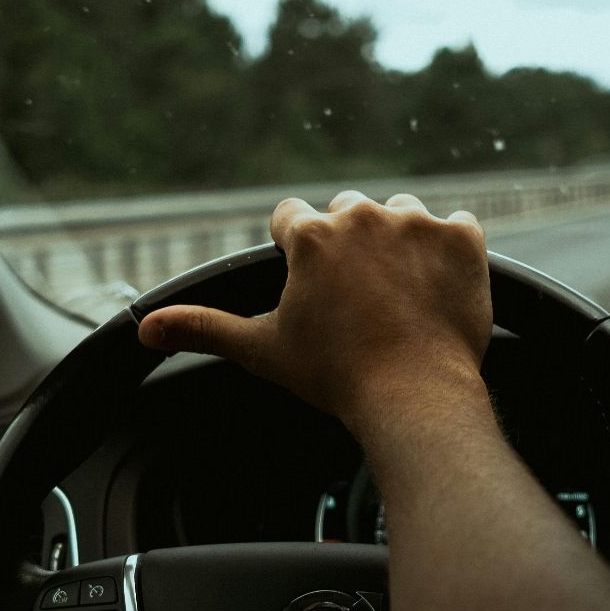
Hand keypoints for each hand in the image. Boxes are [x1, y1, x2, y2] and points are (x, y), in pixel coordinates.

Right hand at [137, 191, 491, 429]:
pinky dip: (449, 252)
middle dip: (349, 247)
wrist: (416, 398)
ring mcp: (417, 223)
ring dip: (399, 242)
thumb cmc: (336, 377)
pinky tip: (437, 288)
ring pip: (401, 215)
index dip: (298, 253)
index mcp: (311, 236)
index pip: (292, 218)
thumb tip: (145, 328)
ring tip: (398, 294)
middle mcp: (363, 216)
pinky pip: (457, 225)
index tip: (312, 284)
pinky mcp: (463, 238)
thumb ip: (203, 329)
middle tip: (357, 299)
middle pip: (347, 212)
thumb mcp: (263, 350)